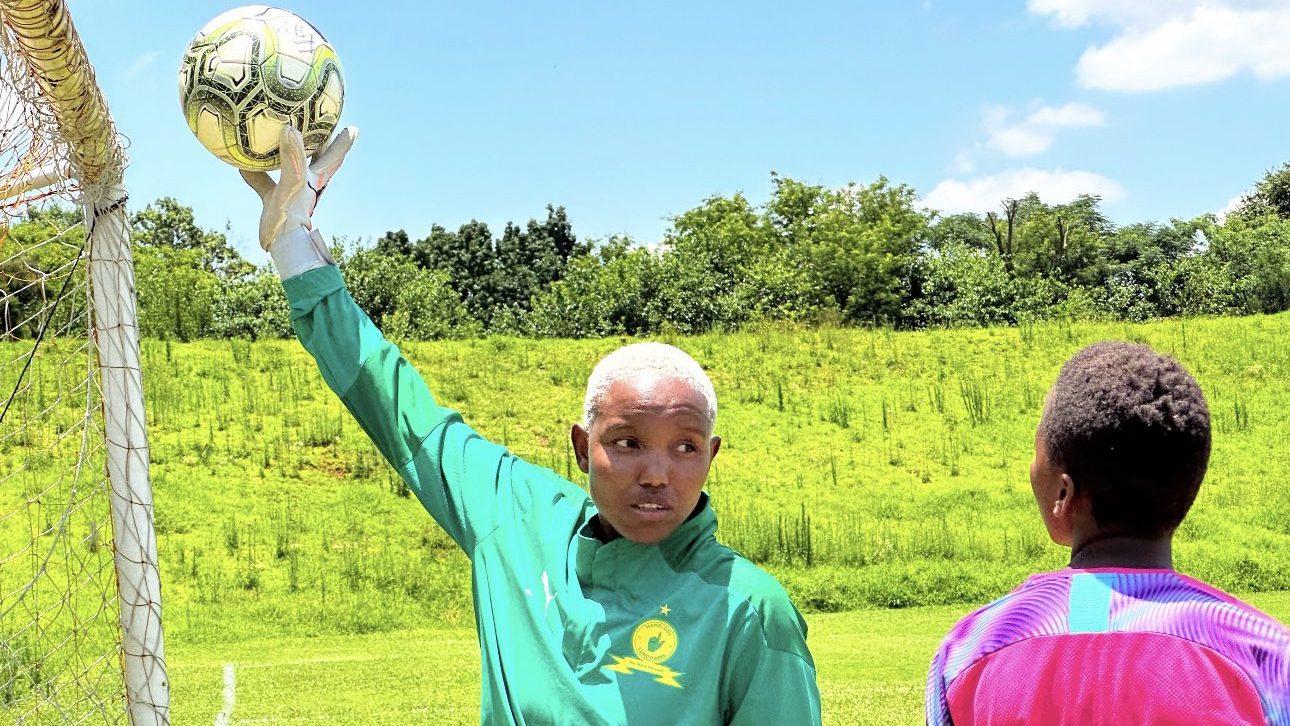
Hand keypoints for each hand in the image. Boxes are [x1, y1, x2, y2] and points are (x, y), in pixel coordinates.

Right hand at [240, 125, 357, 250]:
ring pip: (291, 167)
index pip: (334, 156)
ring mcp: (291, 193)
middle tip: (320, 125)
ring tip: (281, 135)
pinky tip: (241, 163)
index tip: (352, 128)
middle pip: (317, 159)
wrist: (281, 246)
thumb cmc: (292, 216)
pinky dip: (254, 171)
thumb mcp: (293, 183)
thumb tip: (289, 129)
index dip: (343, 141)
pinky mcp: (274, 202)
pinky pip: (263, 181)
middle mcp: (306, 184)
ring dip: (288, 152)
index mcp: (316, 179)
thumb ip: (292, 159)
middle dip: (321, 142)